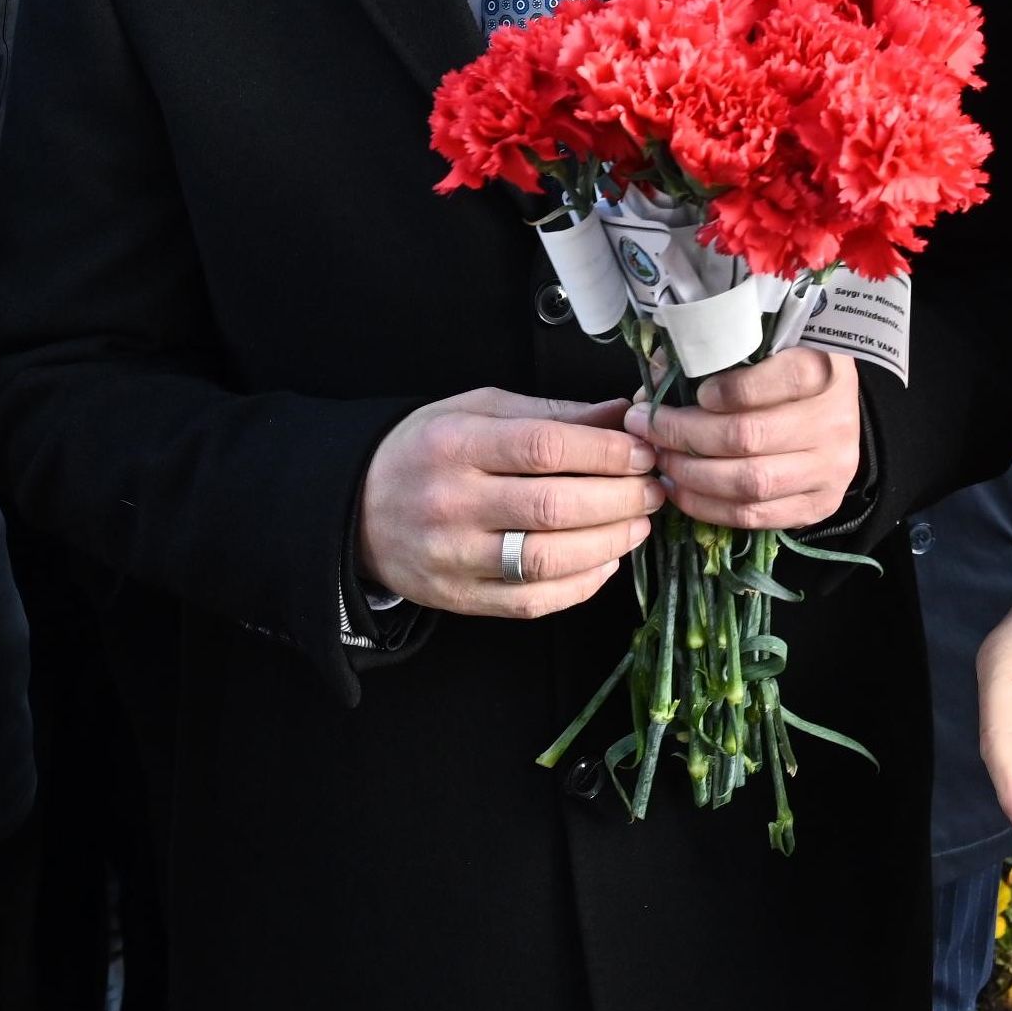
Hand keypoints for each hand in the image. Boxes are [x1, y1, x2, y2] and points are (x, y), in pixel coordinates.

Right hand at [359, 389, 658, 617]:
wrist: (357, 510)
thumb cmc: (427, 451)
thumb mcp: (477, 410)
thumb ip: (551, 413)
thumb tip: (623, 412)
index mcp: (455, 444)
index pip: (544, 448)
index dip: (606, 452)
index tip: (644, 452)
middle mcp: (451, 503)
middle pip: (554, 506)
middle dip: (620, 498)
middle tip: (654, 489)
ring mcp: (453, 558)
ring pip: (548, 560)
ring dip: (609, 543)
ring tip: (639, 523)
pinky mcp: (459, 599)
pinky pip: (532, 601)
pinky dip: (581, 584)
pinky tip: (606, 561)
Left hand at [644, 345, 862, 531]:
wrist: (836, 413)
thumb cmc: (787, 373)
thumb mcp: (766, 349)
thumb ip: (717, 357)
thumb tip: (658, 378)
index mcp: (826, 372)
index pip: (787, 378)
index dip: (735, 389)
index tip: (699, 392)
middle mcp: (835, 422)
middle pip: (751, 435)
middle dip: (687, 434)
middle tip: (648, 426)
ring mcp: (830, 469)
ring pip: (751, 482)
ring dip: (692, 475)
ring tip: (661, 461)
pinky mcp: (819, 505)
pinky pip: (756, 516)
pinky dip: (709, 507)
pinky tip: (682, 490)